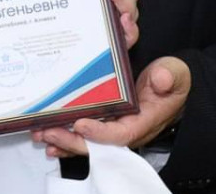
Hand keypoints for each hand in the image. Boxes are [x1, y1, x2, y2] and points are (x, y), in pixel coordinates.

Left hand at [33, 56, 190, 157]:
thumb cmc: (171, 79)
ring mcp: (113, 126)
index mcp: (144, 119)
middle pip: (97, 143)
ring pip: (85, 140)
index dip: (101, 133)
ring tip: (40, 134)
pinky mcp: (104, 121)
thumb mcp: (176, 73)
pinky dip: (64, 136)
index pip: (122, 133)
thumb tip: (160, 78)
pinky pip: (81, 134)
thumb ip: (169, 75)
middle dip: (71, 140)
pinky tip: (45, 135)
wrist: (169, 82)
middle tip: (48, 132)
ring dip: (62, 139)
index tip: (81, 125)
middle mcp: (126, 127)